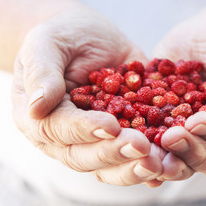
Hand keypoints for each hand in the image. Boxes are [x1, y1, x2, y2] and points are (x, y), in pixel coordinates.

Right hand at [12, 7, 162, 185]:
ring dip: (133, 168)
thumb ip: (42, 72)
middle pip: (85, 157)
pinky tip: (169, 165)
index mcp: (40, 118)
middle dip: (114, 154)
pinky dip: (149, 165)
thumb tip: (37, 107)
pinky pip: (131, 158)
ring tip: (158, 163)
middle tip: (142, 147)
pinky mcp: (120, 137)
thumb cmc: (64, 38)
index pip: (60, 130)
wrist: (89, 38)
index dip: (85, 130)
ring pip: (109, 167)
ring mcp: (94, 141)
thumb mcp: (46, 43)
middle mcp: (65, 138)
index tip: (110, 126)